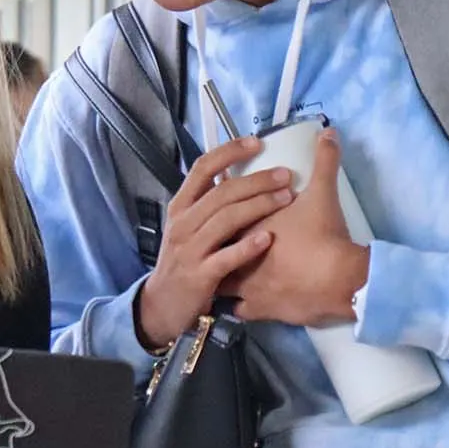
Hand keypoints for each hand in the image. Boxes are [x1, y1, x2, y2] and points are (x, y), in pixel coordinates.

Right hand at [137, 136, 297, 350]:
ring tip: (286, 197)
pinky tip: (268, 238)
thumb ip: (208, 205)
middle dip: (256, 180)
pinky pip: (227, 257)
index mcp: (181, 206)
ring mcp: (190, 249)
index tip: (256, 142)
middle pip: (222, 192)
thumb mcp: (187, 227)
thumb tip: (237, 176)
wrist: (162, 305)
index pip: (202, 168)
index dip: (229, 151)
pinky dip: (248, 246)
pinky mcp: (200, 276)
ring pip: (226, 220)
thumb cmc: (183, 261)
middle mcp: (183, 223)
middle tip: (285, 174)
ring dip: (258, 205)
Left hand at [223, 129, 369, 328]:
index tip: (224, 208)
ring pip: (220, 280)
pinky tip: (238, 300)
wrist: (338, 281)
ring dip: (223, 274)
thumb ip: (325, 161)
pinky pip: (235, 309)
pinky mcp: (257, 310)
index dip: (223, 211)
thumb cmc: (324, 236)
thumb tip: (329, 132)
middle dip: (218, 243)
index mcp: (248, 226)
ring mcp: (245, 286)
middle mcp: (239, 255)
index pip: (223, 216)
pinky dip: (236, 304)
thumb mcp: (324, 193)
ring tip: (226, 269)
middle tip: (223, 239)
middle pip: (217, 247)